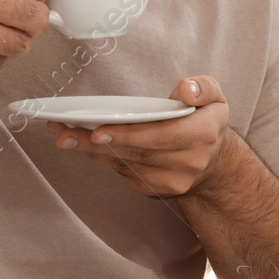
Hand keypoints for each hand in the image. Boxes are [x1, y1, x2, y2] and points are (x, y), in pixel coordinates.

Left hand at [47, 76, 232, 197]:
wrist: (214, 162)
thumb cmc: (205, 121)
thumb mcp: (215, 97)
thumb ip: (203, 87)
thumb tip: (184, 90)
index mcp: (202, 134)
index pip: (160, 136)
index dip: (128, 135)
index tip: (99, 132)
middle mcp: (189, 162)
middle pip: (135, 153)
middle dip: (96, 143)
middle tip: (64, 133)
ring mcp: (173, 180)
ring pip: (125, 165)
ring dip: (92, 151)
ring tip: (64, 134)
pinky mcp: (158, 190)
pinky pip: (125, 174)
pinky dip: (105, 159)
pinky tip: (86, 146)